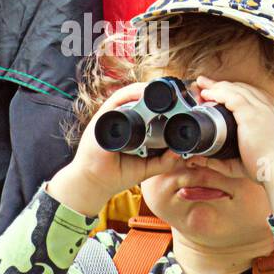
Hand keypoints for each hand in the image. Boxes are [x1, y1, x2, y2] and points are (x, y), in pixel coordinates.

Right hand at [46, 82, 176, 216]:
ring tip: (165, 91)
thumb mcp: (146, 168)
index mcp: (132, 129)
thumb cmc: (116, 174)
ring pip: (130, 95)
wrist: (93, 182)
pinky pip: (117, 99)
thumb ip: (164, 161)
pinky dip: (130, 93)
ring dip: (147, 91)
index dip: (164, 106)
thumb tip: (181, 150)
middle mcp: (121, 120)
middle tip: (177, 97)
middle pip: (141, 100)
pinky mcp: (102, 117)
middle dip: (159, 96)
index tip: (181, 106)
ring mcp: (111, 117)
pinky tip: (144, 91)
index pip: (148, 111)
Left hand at [194, 76, 273, 211]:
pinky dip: (217, 93)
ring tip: (201, 85)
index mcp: (270, 113)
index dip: (231, 90)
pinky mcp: (252, 114)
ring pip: (235, 89)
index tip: (215, 92)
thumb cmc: (264, 168)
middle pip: (241, 88)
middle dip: (221, 85)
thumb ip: (220, 159)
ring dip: (216, 86)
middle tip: (203, 84)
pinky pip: (232, 97)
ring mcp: (260, 109)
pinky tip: (206, 94)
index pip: (249, 93)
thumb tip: (199, 159)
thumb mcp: (242, 159)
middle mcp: (267, 107)